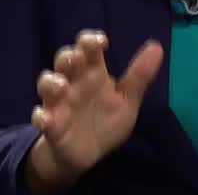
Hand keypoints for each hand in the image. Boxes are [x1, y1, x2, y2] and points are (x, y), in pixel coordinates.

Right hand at [25, 30, 163, 191]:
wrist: (89, 155)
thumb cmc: (106, 121)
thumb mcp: (127, 100)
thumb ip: (139, 76)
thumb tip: (157, 47)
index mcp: (93, 73)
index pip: (88, 48)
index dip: (90, 40)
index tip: (102, 42)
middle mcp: (73, 83)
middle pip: (64, 60)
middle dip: (68, 56)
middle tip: (77, 58)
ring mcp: (58, 103)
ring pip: (47, 84)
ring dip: (51, 82)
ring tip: (62, 86)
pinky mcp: (50, 125)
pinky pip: (40, 117)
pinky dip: (40, 117)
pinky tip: (45, 119)